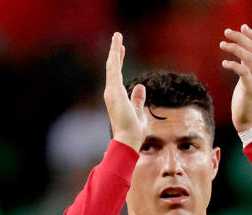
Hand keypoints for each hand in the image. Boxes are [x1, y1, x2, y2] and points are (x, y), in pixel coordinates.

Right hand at [104, 32, 145, 151]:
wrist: (127, 140)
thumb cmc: (133, 130)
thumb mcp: (139, 110)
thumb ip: (138, 98)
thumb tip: (140, 87)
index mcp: (117, 96)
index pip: (117, 74)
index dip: (119, 61)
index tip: (121, 50)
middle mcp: (112, 92)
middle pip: (113, 67)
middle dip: (115, 52)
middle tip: (117, 37)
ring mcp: (112, 92)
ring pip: (112, 66)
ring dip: (115, 50)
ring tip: (117, 36)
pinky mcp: (114, 92)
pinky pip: (114, 71)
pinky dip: (115, 58)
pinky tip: (116, 48)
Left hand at [220, 25, 251, 131]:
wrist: (250, 123)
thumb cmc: (245, 104)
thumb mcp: (246, 83)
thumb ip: (246, 70)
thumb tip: (239, 58)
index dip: (251, 36)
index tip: (242, 27)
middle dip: (240, 37)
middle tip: (226, 32)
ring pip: (249, 57)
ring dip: (234, 48)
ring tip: (222, 44)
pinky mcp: (251, 89)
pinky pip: (243, 72)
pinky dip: (233, 65)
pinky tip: (224, 63)